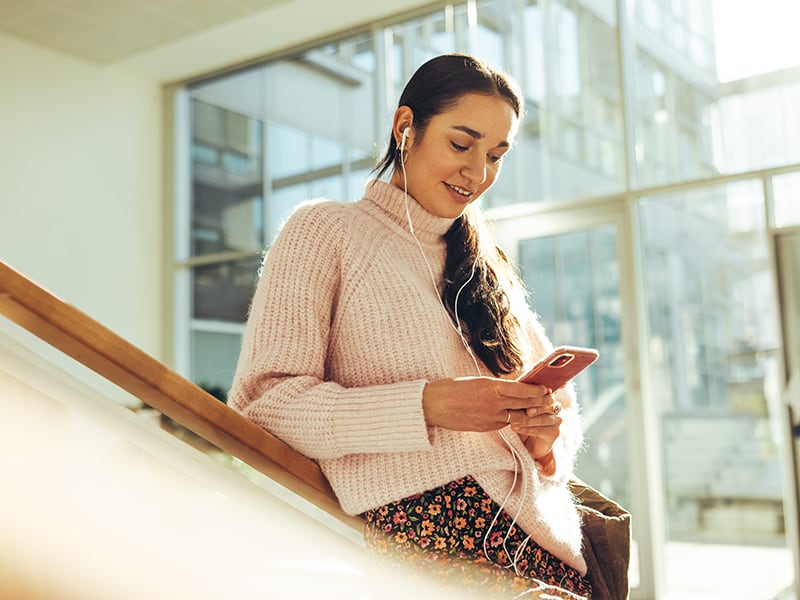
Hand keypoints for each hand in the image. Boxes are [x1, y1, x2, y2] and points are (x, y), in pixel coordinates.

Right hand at [421, 376, 555, 432]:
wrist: (431, 406)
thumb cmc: (450, 388)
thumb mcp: (476, 381)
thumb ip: (495, 386)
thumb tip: (512, 387)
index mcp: (490, 387)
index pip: (522, 389)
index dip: (537, 390)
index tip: (546, 388)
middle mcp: (493, 403)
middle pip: (524, 404)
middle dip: (539, 403)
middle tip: (551, 401)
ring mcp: (489, 418)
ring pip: (517, 416)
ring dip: (530, 414)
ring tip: (540, 412)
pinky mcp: (485, 428)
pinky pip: (504, 423)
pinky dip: (514, 420)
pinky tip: (519, 417)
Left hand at [511, 399, 562, 462]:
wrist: (530, 444)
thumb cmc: (523, 422)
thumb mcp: (520, 411)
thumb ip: (520, 404)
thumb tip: (509, 396)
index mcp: (547, 398)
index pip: (541, 394)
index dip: (530, 396)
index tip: (517, 397)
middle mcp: (555, 408)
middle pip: (545, 405)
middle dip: (531, 407)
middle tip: (516, 409)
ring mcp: (556, 421)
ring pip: (542, 419)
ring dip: (526, 420)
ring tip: (513, 422)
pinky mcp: (554, 433)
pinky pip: (540, 430)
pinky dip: (527, 429)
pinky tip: (516, 429)